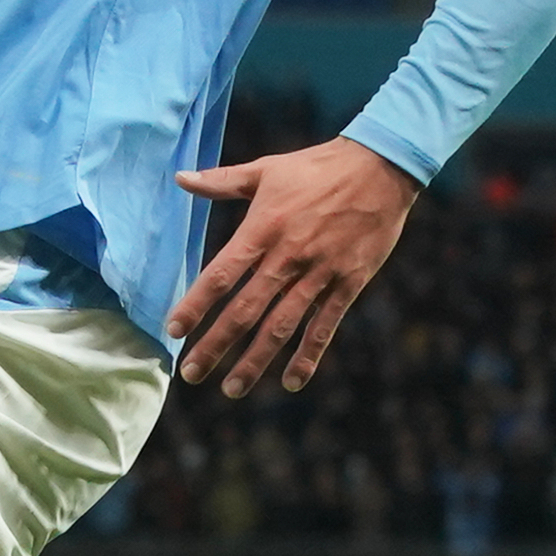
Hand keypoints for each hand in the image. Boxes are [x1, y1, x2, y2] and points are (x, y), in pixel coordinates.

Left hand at [166, 137, 421, 395]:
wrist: (381, 167)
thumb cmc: (317, 167)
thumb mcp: (266, 170)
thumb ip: (221, 181)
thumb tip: (180, 179)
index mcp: (263, 228)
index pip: (221, 274)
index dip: (196, 304)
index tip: (173, 331)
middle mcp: (288, 256)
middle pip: (245, 310)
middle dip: (216, 345)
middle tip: (191, 373)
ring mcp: (319, 273)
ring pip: (281, 326)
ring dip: (255, 360)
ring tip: (232, 389)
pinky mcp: (348, 283)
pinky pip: (324, 326)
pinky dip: (308, 356)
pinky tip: (291, 382)